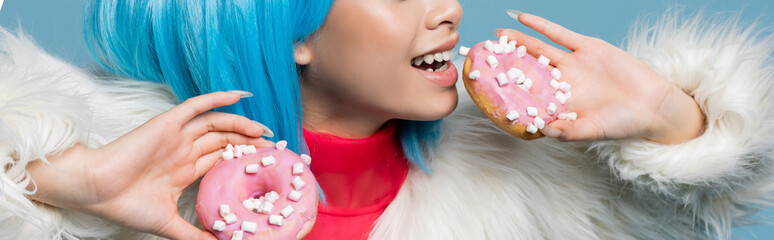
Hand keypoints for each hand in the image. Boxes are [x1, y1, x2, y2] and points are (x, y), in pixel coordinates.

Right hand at [28, 91, 273, 238]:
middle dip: (249, 143)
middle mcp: (184, 150)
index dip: (244, 160)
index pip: (222, 160)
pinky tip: (241, 96)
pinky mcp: (168, 122)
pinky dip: (219, 98)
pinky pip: (197, 105)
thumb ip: (193, 234)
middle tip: (274, 148)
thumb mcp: (168, 224)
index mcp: (184, 170)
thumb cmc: (124, 206)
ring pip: (217, 123)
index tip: (267, 165)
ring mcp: (177, 135)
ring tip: (265, 131)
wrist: (95, 190)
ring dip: (242, 124)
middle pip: (224, 141)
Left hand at [496, 13, 704, 143]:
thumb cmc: (623, 124)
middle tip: (483, 56)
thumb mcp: (593, 131)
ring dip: (518, 41)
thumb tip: (541, 130)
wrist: (654, 106)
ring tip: (497, 36)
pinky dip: (541, 26)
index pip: (526, 96)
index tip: (483, 88)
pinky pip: (559, 34)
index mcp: (559, 104)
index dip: (506, 91)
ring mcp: (573, 63)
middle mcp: (562, 82)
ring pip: (539, 50)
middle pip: (528, 70)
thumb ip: (568, 131)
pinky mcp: (588, 47)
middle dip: (506, 64)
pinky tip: (521, 19)